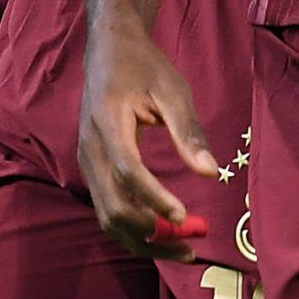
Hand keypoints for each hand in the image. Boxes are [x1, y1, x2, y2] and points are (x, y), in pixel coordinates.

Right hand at [77, 16, 221, 261]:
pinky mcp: (93, 169)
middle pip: (113, 207)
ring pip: (107, 217)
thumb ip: (188, 132)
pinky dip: (133, 229)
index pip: (128, 171)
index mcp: (107, 122)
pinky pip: (107, 209)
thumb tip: (210, 174)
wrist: (108, 50)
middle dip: (151, 235)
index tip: (185, 217)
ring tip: (182, 248)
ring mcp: (87, 162)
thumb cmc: (144, 66)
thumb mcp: (172, 90)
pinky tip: (163, 233)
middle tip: (190, 247)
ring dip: (142, 240)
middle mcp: (90, 148)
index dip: (155, 198)